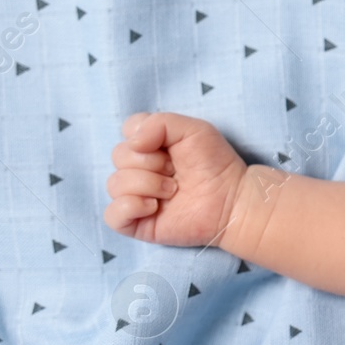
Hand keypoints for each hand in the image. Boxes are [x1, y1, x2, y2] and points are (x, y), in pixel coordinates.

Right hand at [104, 112, 248, 246]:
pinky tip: (155, 207)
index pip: (127, 131)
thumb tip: (131, 143)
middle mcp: (138, 170)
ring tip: (174, 190)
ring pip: (115, 183)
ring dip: (149, 184)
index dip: (147, 136)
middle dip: (151, 162)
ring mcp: (135, 196)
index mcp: (148, 146)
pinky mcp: (136, 222)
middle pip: (118, 156)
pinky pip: (112, 214)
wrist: (232, 199)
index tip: (172, 147)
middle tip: (176, 172)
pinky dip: (131, 206)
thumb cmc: (215, 163)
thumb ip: (158, 123)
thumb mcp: (193, 129)